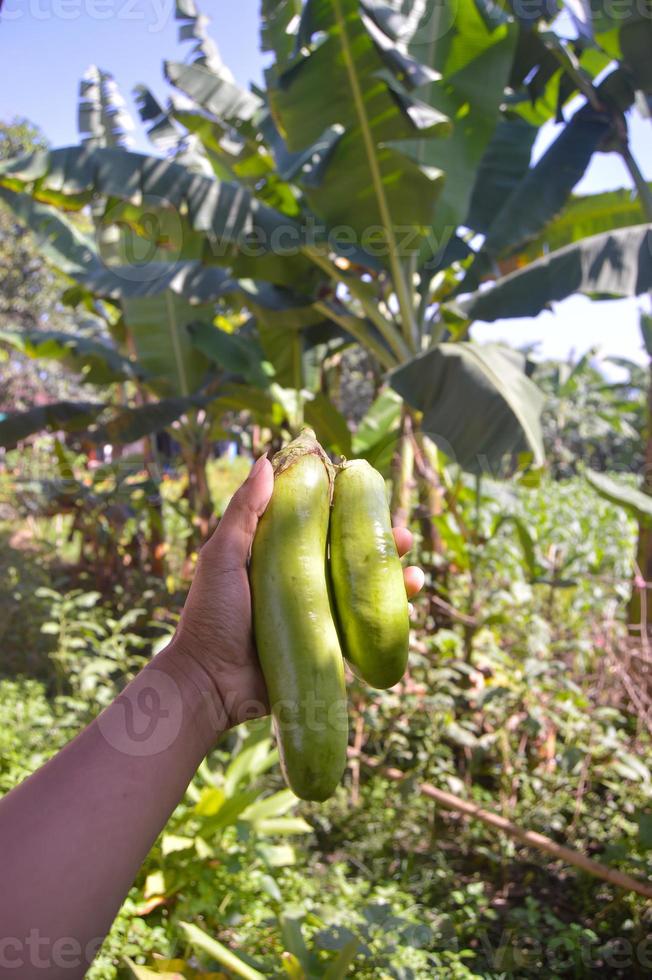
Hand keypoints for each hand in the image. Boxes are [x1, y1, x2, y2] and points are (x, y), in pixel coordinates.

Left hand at [173, 455, 424, 728]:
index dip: (346, 508)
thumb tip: (267, 461)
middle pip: (351, 554)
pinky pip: (366, 628)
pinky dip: (392, 616)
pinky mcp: (329, 646)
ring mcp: (319, 614)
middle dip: (381, 542)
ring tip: (414, 574)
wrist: (211, 684)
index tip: (367, 494)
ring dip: (394, 577)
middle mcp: (303, 581)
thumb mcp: (223, 556)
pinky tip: (409, 604)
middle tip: (401, 536)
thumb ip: (244, 511)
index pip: (320, 523)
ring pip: (365, 589)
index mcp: (279, 555)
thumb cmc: (210, 616)